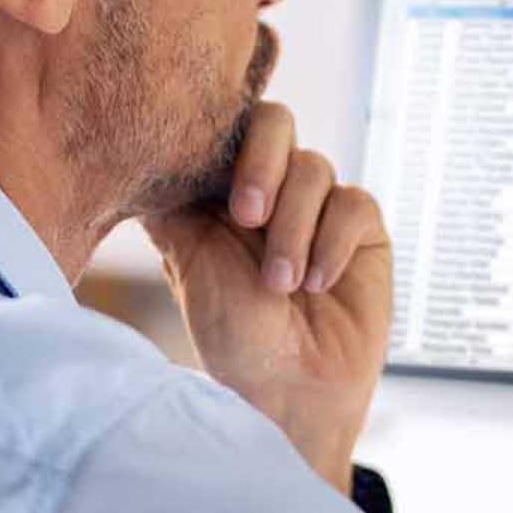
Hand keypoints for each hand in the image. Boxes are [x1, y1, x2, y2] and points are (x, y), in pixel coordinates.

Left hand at [142, 101, 392, 495]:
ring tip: (282, 284)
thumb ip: (174, 201)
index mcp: (221, 191)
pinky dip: (331, 244)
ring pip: (314, 168)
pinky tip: (318, 284)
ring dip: (293, 228)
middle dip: (261, 165)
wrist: (292, 391)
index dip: (224, 144)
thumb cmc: (234, 335)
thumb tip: (150, 151)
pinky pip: (353, 204)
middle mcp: (271, 189)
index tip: (217, 197)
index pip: (226, 128)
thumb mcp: (187, 260)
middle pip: (275, 122)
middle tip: (247, 218)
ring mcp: (319, 206)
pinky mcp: (362, 228)